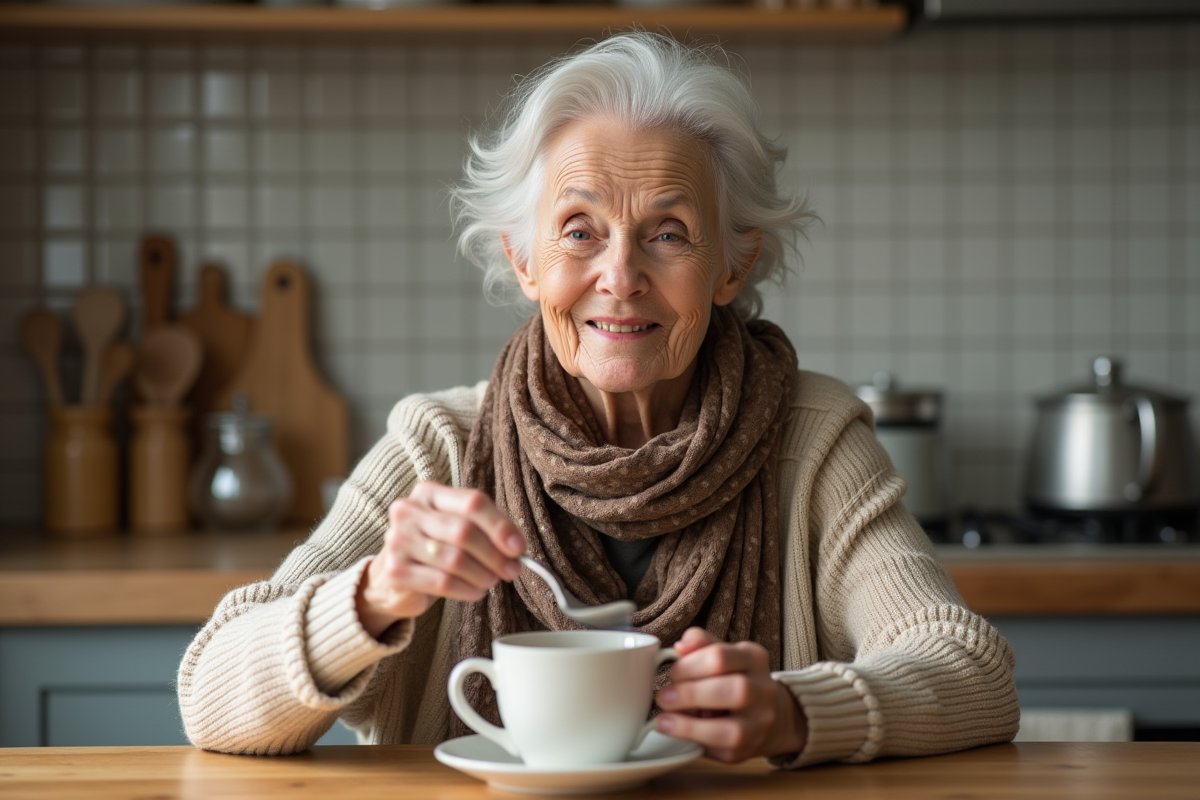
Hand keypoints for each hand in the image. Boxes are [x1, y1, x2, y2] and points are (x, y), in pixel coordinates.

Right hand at [356, 482, 525, 637]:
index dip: (500, 526)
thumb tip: (516, 547)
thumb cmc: (434, 548)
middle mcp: (409, 511)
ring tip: (491, 581)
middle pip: (464, 531)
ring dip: (483, 575)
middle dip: (495, 555)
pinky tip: (475, 592)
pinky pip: (443, 583)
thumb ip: (486, 529)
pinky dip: (467, 590)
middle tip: (511, 570)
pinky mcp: (396, 571)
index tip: (518, 547)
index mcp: (428, 493)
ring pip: (455, 560)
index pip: (472, 502)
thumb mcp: (457, 528)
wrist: (393, 578)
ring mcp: (398, 540)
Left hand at [654, 627, 806, 762]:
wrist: (767, 713)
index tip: (672, 673)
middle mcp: (763, 691)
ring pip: (732, 730)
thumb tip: (681, 646)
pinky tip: (677, 732)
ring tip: (664, 720)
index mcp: (754, 658)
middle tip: (664, 697)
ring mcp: (759, 723)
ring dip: (690, 726)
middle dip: (692, 694)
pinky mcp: (746, 749)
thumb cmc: (733, 677)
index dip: (689, 665)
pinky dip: (695, 741)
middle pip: (735, 691)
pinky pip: (721, 750)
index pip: (721, 657)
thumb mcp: (721, 653)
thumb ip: (701, 645)